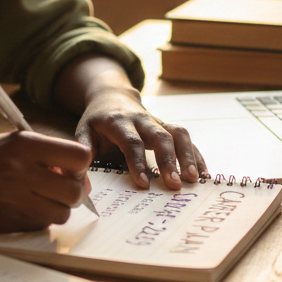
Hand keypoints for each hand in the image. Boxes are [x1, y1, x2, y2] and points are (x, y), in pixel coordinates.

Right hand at [0, 132, 92, 231]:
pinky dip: (38, 220)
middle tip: (59, 187)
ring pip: (62, 214)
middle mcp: (21, 173)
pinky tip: (22, 208)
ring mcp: (13, 202)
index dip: (80, 165)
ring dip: (57, 208)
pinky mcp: (6, 225)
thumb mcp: (9, 142)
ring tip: (40, 198)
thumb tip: (78, 173)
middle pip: (74, 192)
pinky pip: (40, 227)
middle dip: (73, 191)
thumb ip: (44, 154)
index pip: (80, 157)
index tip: (71, 168)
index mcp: (24, 145)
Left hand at [55, 55, 207, 190]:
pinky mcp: (168, 126)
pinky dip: (197, 155)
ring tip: (195, 180)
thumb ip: (83, 149)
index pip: (131, 141)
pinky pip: (186, 138)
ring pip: (178, 133)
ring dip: (188, 156)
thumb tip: (77, 173)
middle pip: (159, 136)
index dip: (137, 162)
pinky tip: (204, 175)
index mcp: (118, 121)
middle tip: (175, 185)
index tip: (145, 184)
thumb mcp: (84, 130)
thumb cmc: (97, 120)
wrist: (112, 95)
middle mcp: (142, 119)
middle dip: (169, 161)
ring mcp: (158, 121)